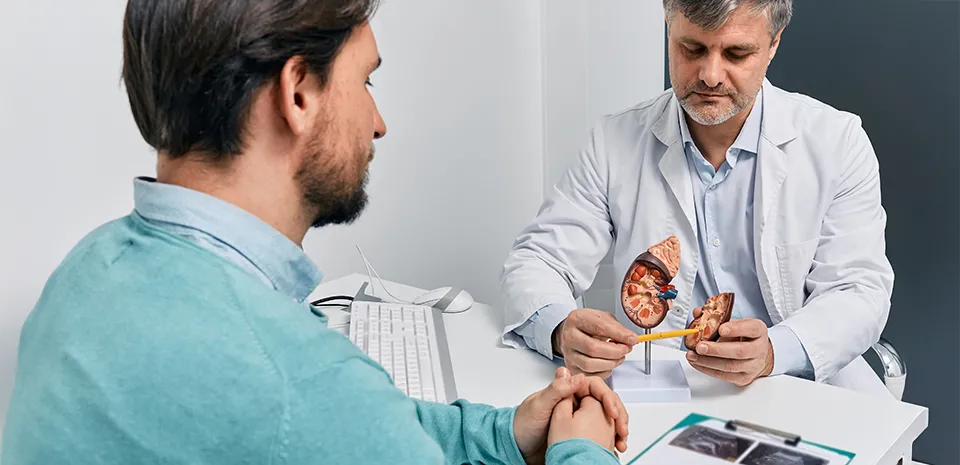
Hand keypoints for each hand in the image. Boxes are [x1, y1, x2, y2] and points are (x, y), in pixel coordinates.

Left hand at [514, 367, 628, 464]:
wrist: (515, 447)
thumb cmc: (521, 424)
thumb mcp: (539, 405)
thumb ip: (557, 389)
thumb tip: (577, 376)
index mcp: (566, 391)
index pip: (595, 387)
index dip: (607, 398)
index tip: (613, 413)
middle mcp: (575, 403)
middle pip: (605, 403)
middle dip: (618, 415)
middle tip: (622, 430)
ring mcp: (578, 418)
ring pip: (606, 419)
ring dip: (617, 428)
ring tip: (620, 442)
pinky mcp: (579, 433)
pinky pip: (601, 433)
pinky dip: (610, 440)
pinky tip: (613, 447)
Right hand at [551, 309, 637, 378]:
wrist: (572, 333)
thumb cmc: (588, 325)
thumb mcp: (603, 318)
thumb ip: (616, 327)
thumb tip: (630, 339)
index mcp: (576, 319)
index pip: (599, 327)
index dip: (619, 335)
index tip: (632, 339)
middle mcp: (568, 336)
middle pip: (593, 349)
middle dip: (615, 351)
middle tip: (626, 349)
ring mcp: (568, 353)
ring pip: (590, 365)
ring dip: (610, 363)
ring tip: (619, 357)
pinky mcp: (571, 367)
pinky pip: (589, 375)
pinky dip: (604, 372)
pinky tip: (608, 364)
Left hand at [685, 316, 774, 386]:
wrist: (757, 354)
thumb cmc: (744, 336)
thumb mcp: (735, 322)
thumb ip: (716, 317)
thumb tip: (697, 313)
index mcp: (758, 331)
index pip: (752, 329)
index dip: (736, 329)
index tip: (721, 328)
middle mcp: (759, 349)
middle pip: (740, 351)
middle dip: (717, 350)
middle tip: (700, 346)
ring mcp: (753, 365)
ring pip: (731, 366)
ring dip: (708, 361)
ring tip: (693, 355)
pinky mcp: (744, 378)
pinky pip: (725, 376)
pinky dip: (707, 369)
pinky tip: (697, 363)